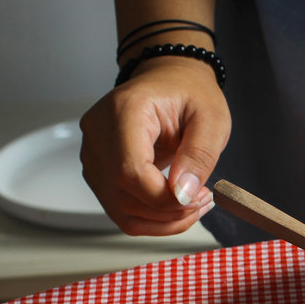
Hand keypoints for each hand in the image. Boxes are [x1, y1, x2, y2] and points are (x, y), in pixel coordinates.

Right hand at [79, 57, 230, 235]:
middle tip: (203, 200)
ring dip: (163, 221)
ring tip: (193, 203)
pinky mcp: (99, 171)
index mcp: (125, 111)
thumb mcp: (211, 118)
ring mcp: (93, 154)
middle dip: (169, 212)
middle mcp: (98, 133)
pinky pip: (121, 210)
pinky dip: (152, 219)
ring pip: (120, 211)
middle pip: (123, 195)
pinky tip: (176, 207)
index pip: (130, 170)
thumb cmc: (188, 94)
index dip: (164, 197)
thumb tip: (183, 193)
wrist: (169, 82)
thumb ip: (199, 155)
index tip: (198, 197)